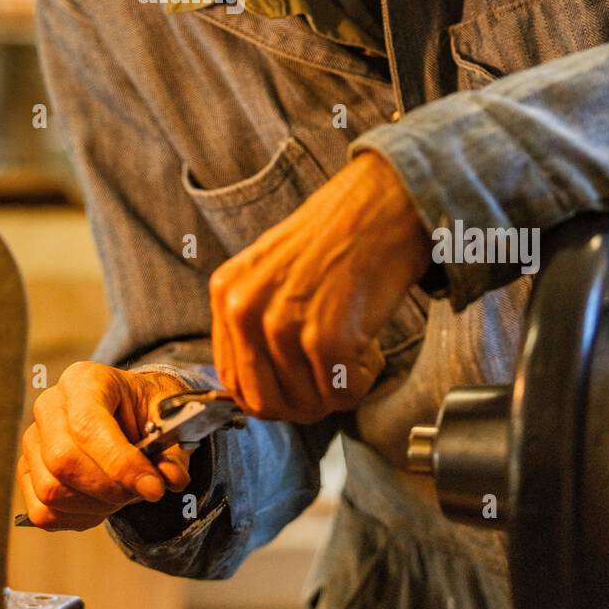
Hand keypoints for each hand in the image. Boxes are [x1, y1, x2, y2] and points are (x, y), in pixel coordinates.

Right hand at [17, 362, 193, 530]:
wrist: (126, 412)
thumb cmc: (144, 411)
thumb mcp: (169, 419)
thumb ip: (172, 450)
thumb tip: (170, 480)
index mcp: (84, 380)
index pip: (87, 425)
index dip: (120, 463)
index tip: (154, 488)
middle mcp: (50, 405)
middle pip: (63, 460)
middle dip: (109, 488)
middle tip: (141, 492)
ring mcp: (33, 439)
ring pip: (51, 490)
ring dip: (95, 505)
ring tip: (122, 494)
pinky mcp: (26, 472)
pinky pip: (43, 512)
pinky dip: (78, 517)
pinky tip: (101, 503)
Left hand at [209, 151, 429, 423]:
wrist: (381, 205)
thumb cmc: (337, 236)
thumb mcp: (270, 271)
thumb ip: (254, 321)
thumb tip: (258, 381)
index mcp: (227, 292)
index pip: (231, 378)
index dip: (268, 395)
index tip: (295, 390)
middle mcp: (245, 310)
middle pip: (263, 401)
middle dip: (302, 404)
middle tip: (330, 381)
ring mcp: (282, 326)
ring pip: (304, 404)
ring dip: (335, 389)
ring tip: (353, 350)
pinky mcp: (326, 340)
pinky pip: (342, 395)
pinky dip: (362, 381)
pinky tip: (368, 345)